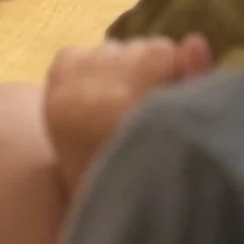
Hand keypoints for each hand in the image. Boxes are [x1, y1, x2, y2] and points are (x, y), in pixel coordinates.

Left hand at [40, 36, 211, 193]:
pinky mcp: (49, 92)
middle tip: (144, 106)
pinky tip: (97, 98)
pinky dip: (89, 68)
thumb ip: (193, 84)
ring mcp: (64, 92)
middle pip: (134, 46)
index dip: (172, 72)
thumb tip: (195, 40)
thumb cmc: (154, 172)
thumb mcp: (182, 131)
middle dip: (146, 70)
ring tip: (121, 106)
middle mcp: (91, 93)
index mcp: (127, 102)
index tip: (169, 100)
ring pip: (107, 48)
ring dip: (118, 69)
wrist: (100, 203)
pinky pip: (76, 53)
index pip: (160, 50)